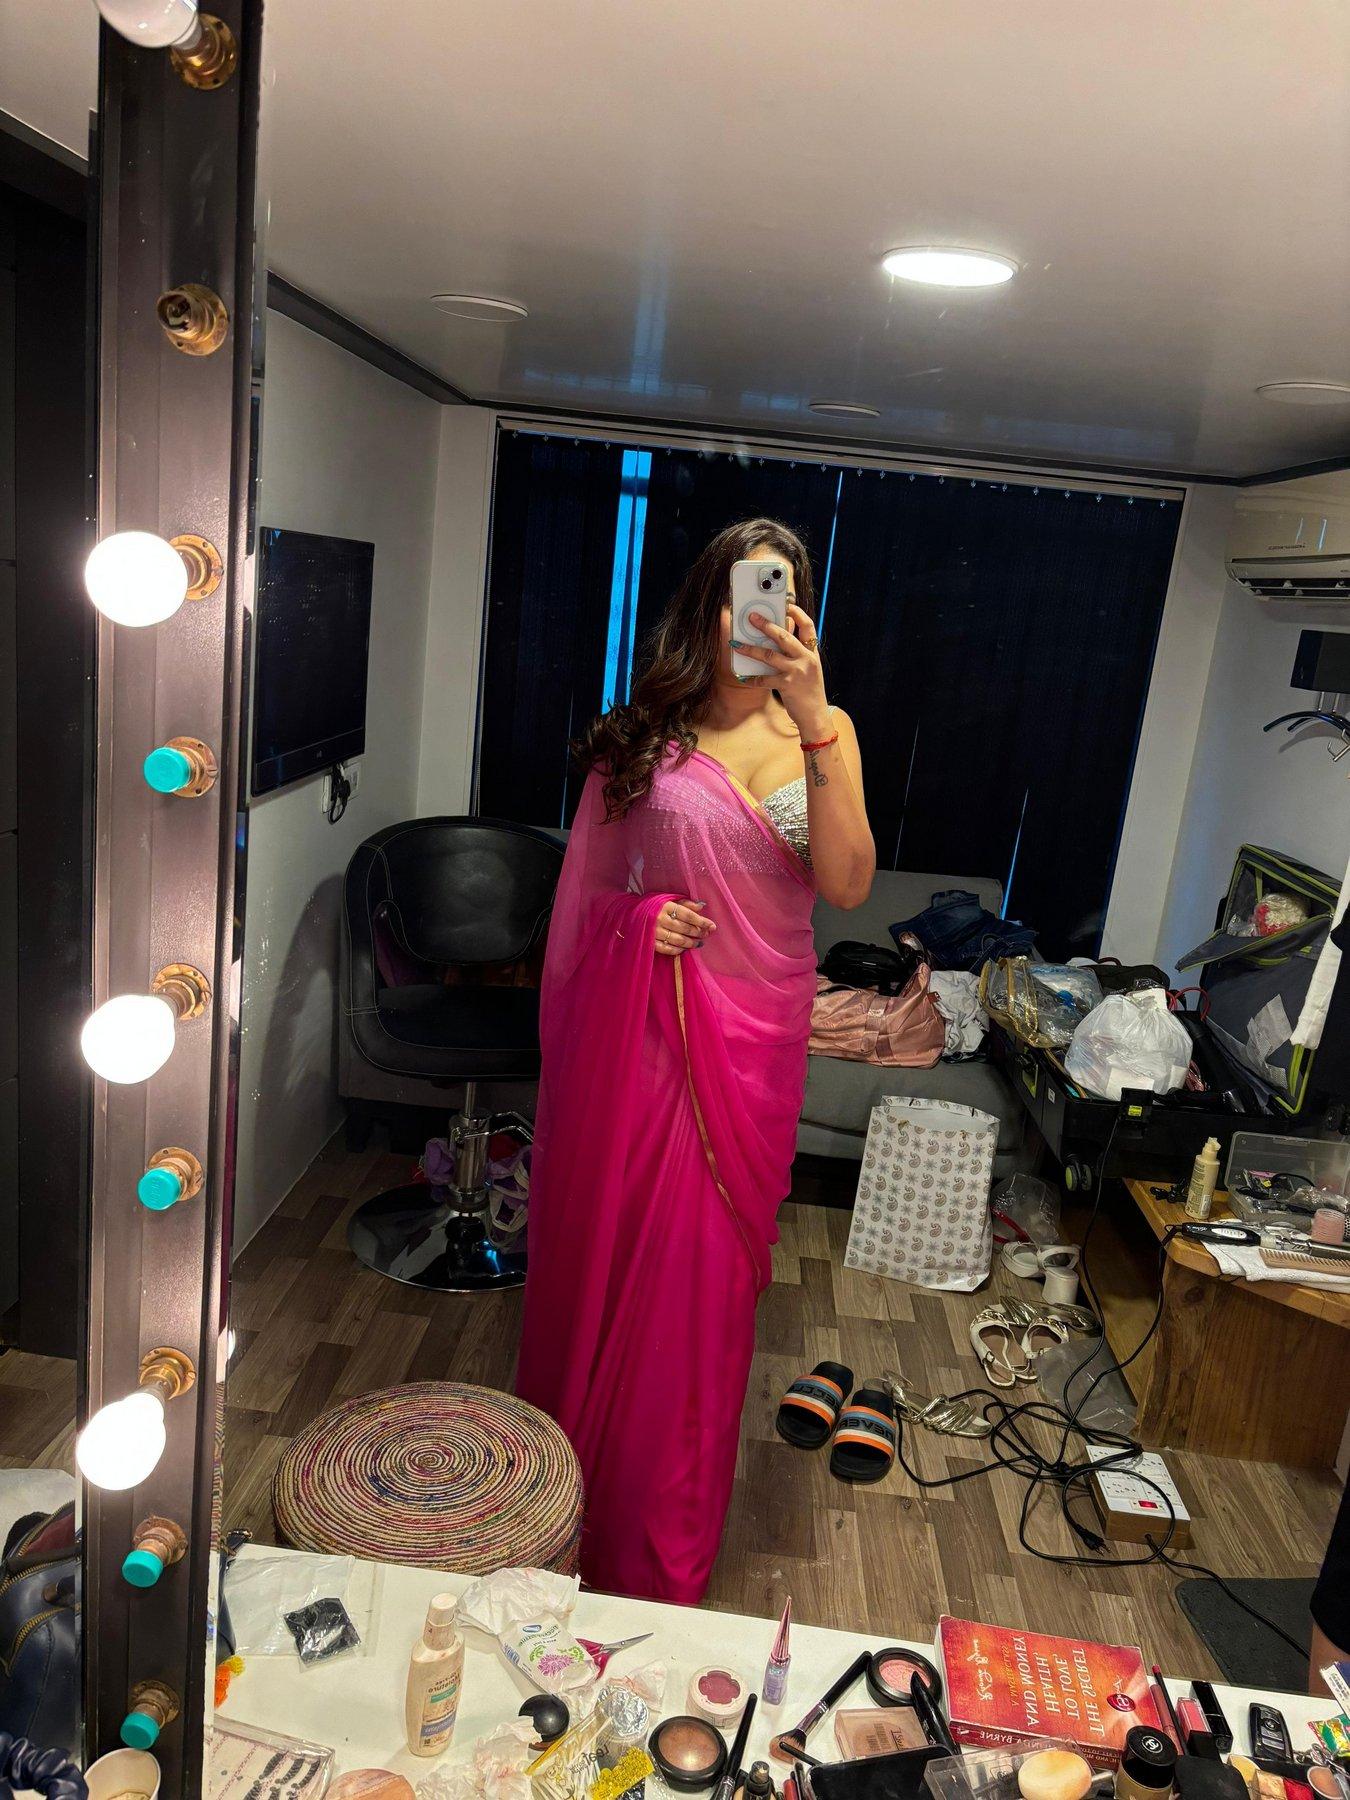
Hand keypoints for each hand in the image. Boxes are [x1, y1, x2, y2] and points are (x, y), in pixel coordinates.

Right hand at [654, 899, 714, 956]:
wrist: (630, 914)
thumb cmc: (653, 906)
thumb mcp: (668, 900)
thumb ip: (685, 903)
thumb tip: (702, 906)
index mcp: (665, 906)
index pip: (689, 915)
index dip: (702, 921)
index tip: (712, 926)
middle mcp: (660, 919)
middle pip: (685, 928)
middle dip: (698, 932)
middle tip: (706, 934)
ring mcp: (654, 932)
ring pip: (678, 940)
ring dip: (691, 943)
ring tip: (698, 943)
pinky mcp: (650, 943)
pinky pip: (667, 949)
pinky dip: (678, 950)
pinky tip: (684, 949)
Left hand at [734, 602, 829, 734]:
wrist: (816, 716)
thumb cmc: (809, 693)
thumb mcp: (809, 670)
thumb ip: (797, 656)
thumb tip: (776, 643)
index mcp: (812, 653)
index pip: (808, 626)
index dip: (797, 613)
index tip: (786, 604)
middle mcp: (806, 659)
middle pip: (784, 636)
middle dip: (766, 625)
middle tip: (751, 617)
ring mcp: (797, 671)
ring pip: (770, 655)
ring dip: (751, 649)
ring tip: (737, 644)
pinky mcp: (787, 685)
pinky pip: (764, 679)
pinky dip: (752, 678)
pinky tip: (743, 677)